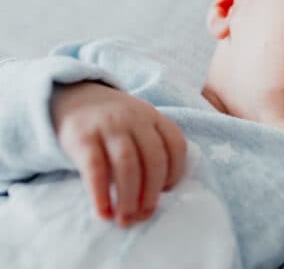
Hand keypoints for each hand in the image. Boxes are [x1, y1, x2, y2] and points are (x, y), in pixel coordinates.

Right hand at [51, 81, 186, 226]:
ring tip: (125, 219)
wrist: (74, 98)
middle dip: (152, 193)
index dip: (176, 172)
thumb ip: (151, 150)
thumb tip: (155, 197)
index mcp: (154, 117)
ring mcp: (109, 126)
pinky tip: (104, 212)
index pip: (176, 145)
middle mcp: (135, 119)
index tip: (167, 191)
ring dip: (130, 197)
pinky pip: (96, 169)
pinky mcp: (82, 137)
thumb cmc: (114, 124)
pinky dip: (101, 194)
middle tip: (144, 216)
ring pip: (127, 164)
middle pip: (153, 159)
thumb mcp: (139, 125)